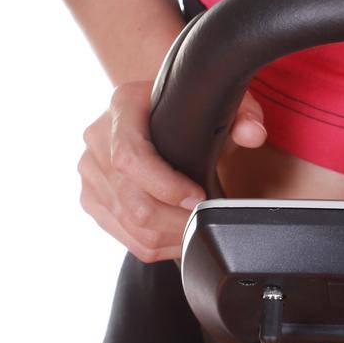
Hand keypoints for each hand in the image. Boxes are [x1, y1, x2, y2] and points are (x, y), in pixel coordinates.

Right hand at [77, 80, 266, 262]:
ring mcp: (89, 171)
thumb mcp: (216, 99)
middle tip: (207, 220)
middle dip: (175, 220)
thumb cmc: (185, 105)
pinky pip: (120, 235)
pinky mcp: (91, 198)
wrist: (154, 108)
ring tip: (197, 230)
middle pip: (131, 199)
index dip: (164, 185)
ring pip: (128, 223)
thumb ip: (243, 111)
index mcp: (121, 106)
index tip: (199, 198)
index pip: (130, 156)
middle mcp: (97, 138)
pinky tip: (177, 235)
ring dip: (167, 236)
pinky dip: (153, 243)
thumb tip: (253, 133)